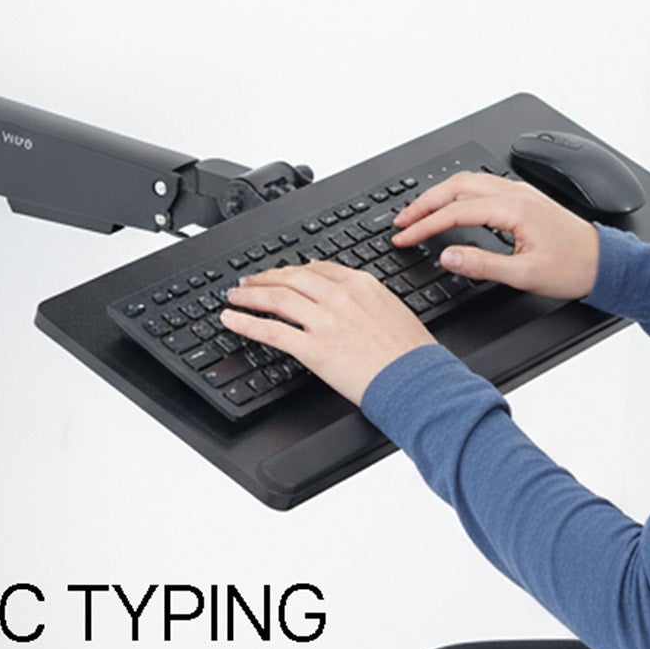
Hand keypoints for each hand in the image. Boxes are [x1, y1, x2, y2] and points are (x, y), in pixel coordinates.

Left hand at [220, 261, 435, 405]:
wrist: (417, 380)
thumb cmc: (411, 353)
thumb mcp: (392, 310)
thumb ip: (366, 301)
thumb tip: (350, 303)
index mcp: (360, 284)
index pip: (317, 268)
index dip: (292, 270)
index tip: (281, 274)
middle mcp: (340, 296)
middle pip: (292, 278)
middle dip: (265, 278)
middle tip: (248, 281)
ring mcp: (325, 321)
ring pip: (277, 298)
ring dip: (250, 295)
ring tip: (235, 296)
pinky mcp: (314, 349)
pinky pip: (273, 331)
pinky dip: (247, 323)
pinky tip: (232, 321)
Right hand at [392, 171, 601, 301]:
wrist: (603, 262)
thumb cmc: (572, 268)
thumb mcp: (524, 275)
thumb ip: (481, 265)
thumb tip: (446, 256)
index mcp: (513, 208)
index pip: (455, 211)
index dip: (424, 225)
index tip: (404, 237)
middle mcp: (514, 193)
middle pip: (455, 186)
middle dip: (423, 202)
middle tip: (400, 221)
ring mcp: (518, 192)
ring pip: (467, 181)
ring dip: (438, 195)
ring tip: (417, 213)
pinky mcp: (522, 198)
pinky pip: (480, 185)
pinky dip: (456, 193)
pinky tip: (449, 206)